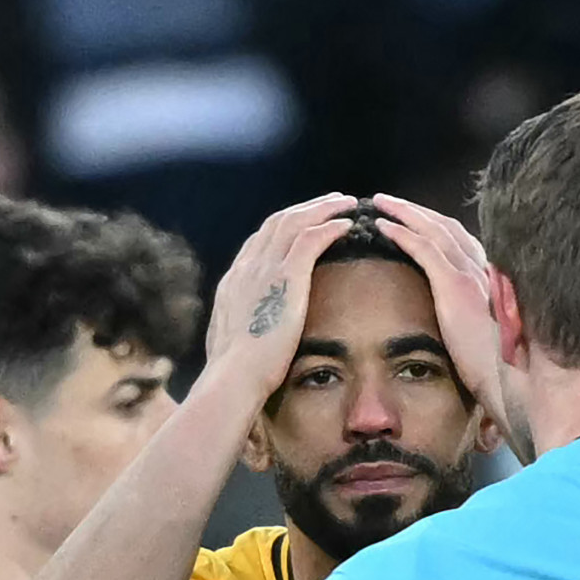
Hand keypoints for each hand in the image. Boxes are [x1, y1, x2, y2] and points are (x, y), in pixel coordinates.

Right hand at [204, 195, 355, 399]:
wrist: (233, 377)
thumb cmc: (235, 374)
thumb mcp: (233, 343)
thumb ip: (242, 329)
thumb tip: (247, 335)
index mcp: (234, 282)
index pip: (260, 241)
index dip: (284, 226)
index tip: (303, 222)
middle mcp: (247, 268)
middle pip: (278, 222)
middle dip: (306, 208)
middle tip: (331, 201)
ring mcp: (264, 269)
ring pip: (295, 221)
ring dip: (323, 208)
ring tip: (346, 203)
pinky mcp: (286, 278)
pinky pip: (310, 238)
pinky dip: (329, 226)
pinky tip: (347, 225)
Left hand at [372, 194, 508, 437]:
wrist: (514, 382)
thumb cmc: (503, 370)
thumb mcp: (491, 338)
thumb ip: (479, 323)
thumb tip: (469, 329)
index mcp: (492, 281)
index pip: (462, 241)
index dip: (437, 226)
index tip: (416, 220)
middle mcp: (484, 271)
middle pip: (448, 227)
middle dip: (418, 211)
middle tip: (391, 202)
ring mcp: (471, 275)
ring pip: (435, 229)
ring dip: (406, 212)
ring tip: (381, 203)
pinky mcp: (455, 286)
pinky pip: (424, 248)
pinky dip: (402, 232)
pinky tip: (382, 226)